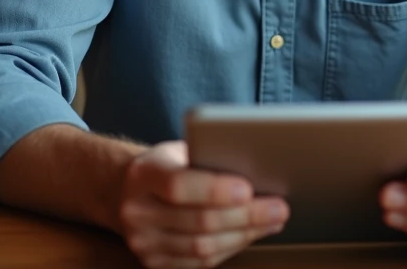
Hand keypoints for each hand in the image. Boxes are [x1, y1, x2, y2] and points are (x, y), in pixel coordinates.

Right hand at [117, 141, 288, 267]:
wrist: (128, 190)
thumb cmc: (167, 165)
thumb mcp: (181, 149)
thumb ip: (210, 157)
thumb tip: (259, 170)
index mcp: (143, 174)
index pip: (179, 185)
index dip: (216, 190)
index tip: (249, 189)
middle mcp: (136, 211)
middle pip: (198, 221)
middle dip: (246, 216)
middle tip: (278, 208)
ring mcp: (143, 242)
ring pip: (202, 247)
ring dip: (245, 235)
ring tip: (272, 221)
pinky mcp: (154, 263)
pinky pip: (200, 262)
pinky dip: (231, 248)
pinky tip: (250, 235)